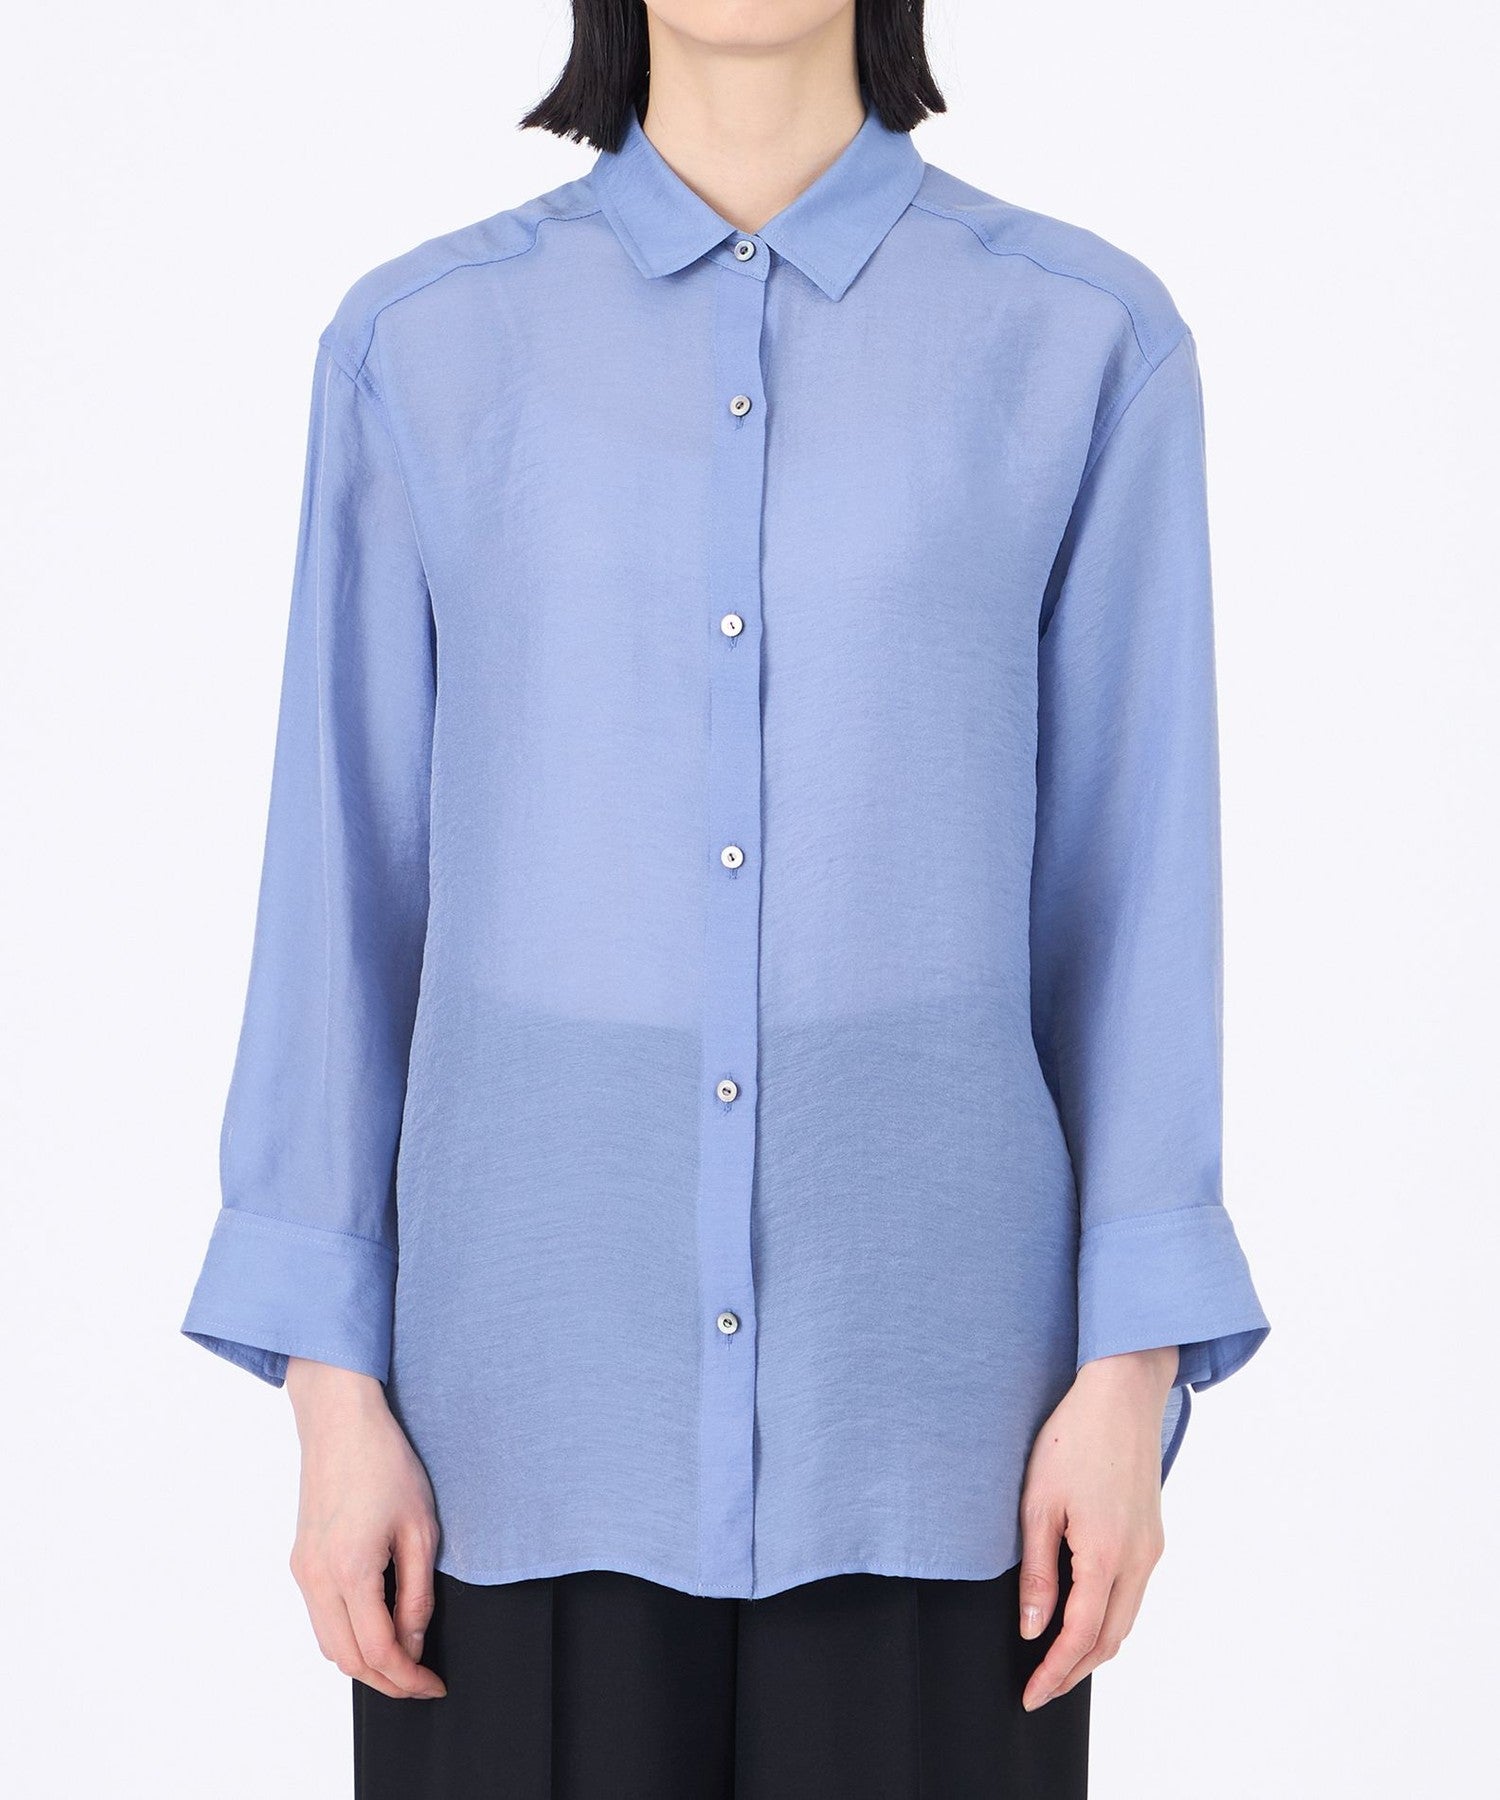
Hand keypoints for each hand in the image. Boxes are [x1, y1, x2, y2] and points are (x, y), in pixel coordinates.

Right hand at [285, 1357, 446, 1699]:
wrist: (340, 1422)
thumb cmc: (386, 1464)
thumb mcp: (420, 1528)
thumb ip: (417, 1595)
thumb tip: (412, 1645)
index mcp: (350, 1571)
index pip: (379, 1651)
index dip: (409, 1678)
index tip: (435, 1685)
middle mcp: (317, 1578)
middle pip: (348, 1660)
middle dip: (386, 1681)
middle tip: (421, 1682)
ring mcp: (302, 1571)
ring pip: (328, 1646)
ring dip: (364, 1663)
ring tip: (403, 1660)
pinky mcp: (299, 1562)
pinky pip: (320, 1620)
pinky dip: (346, 1638)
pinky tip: (375, 1629)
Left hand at [1016, 1344, 1177, 1709]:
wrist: (1123, 1394)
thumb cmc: (1073, 1437)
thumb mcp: (1038, 1503)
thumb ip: (1038, 1572)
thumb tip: (1033, 1629)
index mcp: (1106, 1555)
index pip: (1080, 1637)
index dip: (1054, 1673)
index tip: (1030, 1695)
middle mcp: (1138, 1561)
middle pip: (1109, 1640)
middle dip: (1074, 1672)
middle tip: (1040, 1689)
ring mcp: (1151, 1549)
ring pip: (1125, 1621)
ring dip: (1093, 1649)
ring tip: (1057, 1663)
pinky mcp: (1153, 1535)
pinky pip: (1133, 1595)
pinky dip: (1108, 1620)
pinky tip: (1084, 1617)